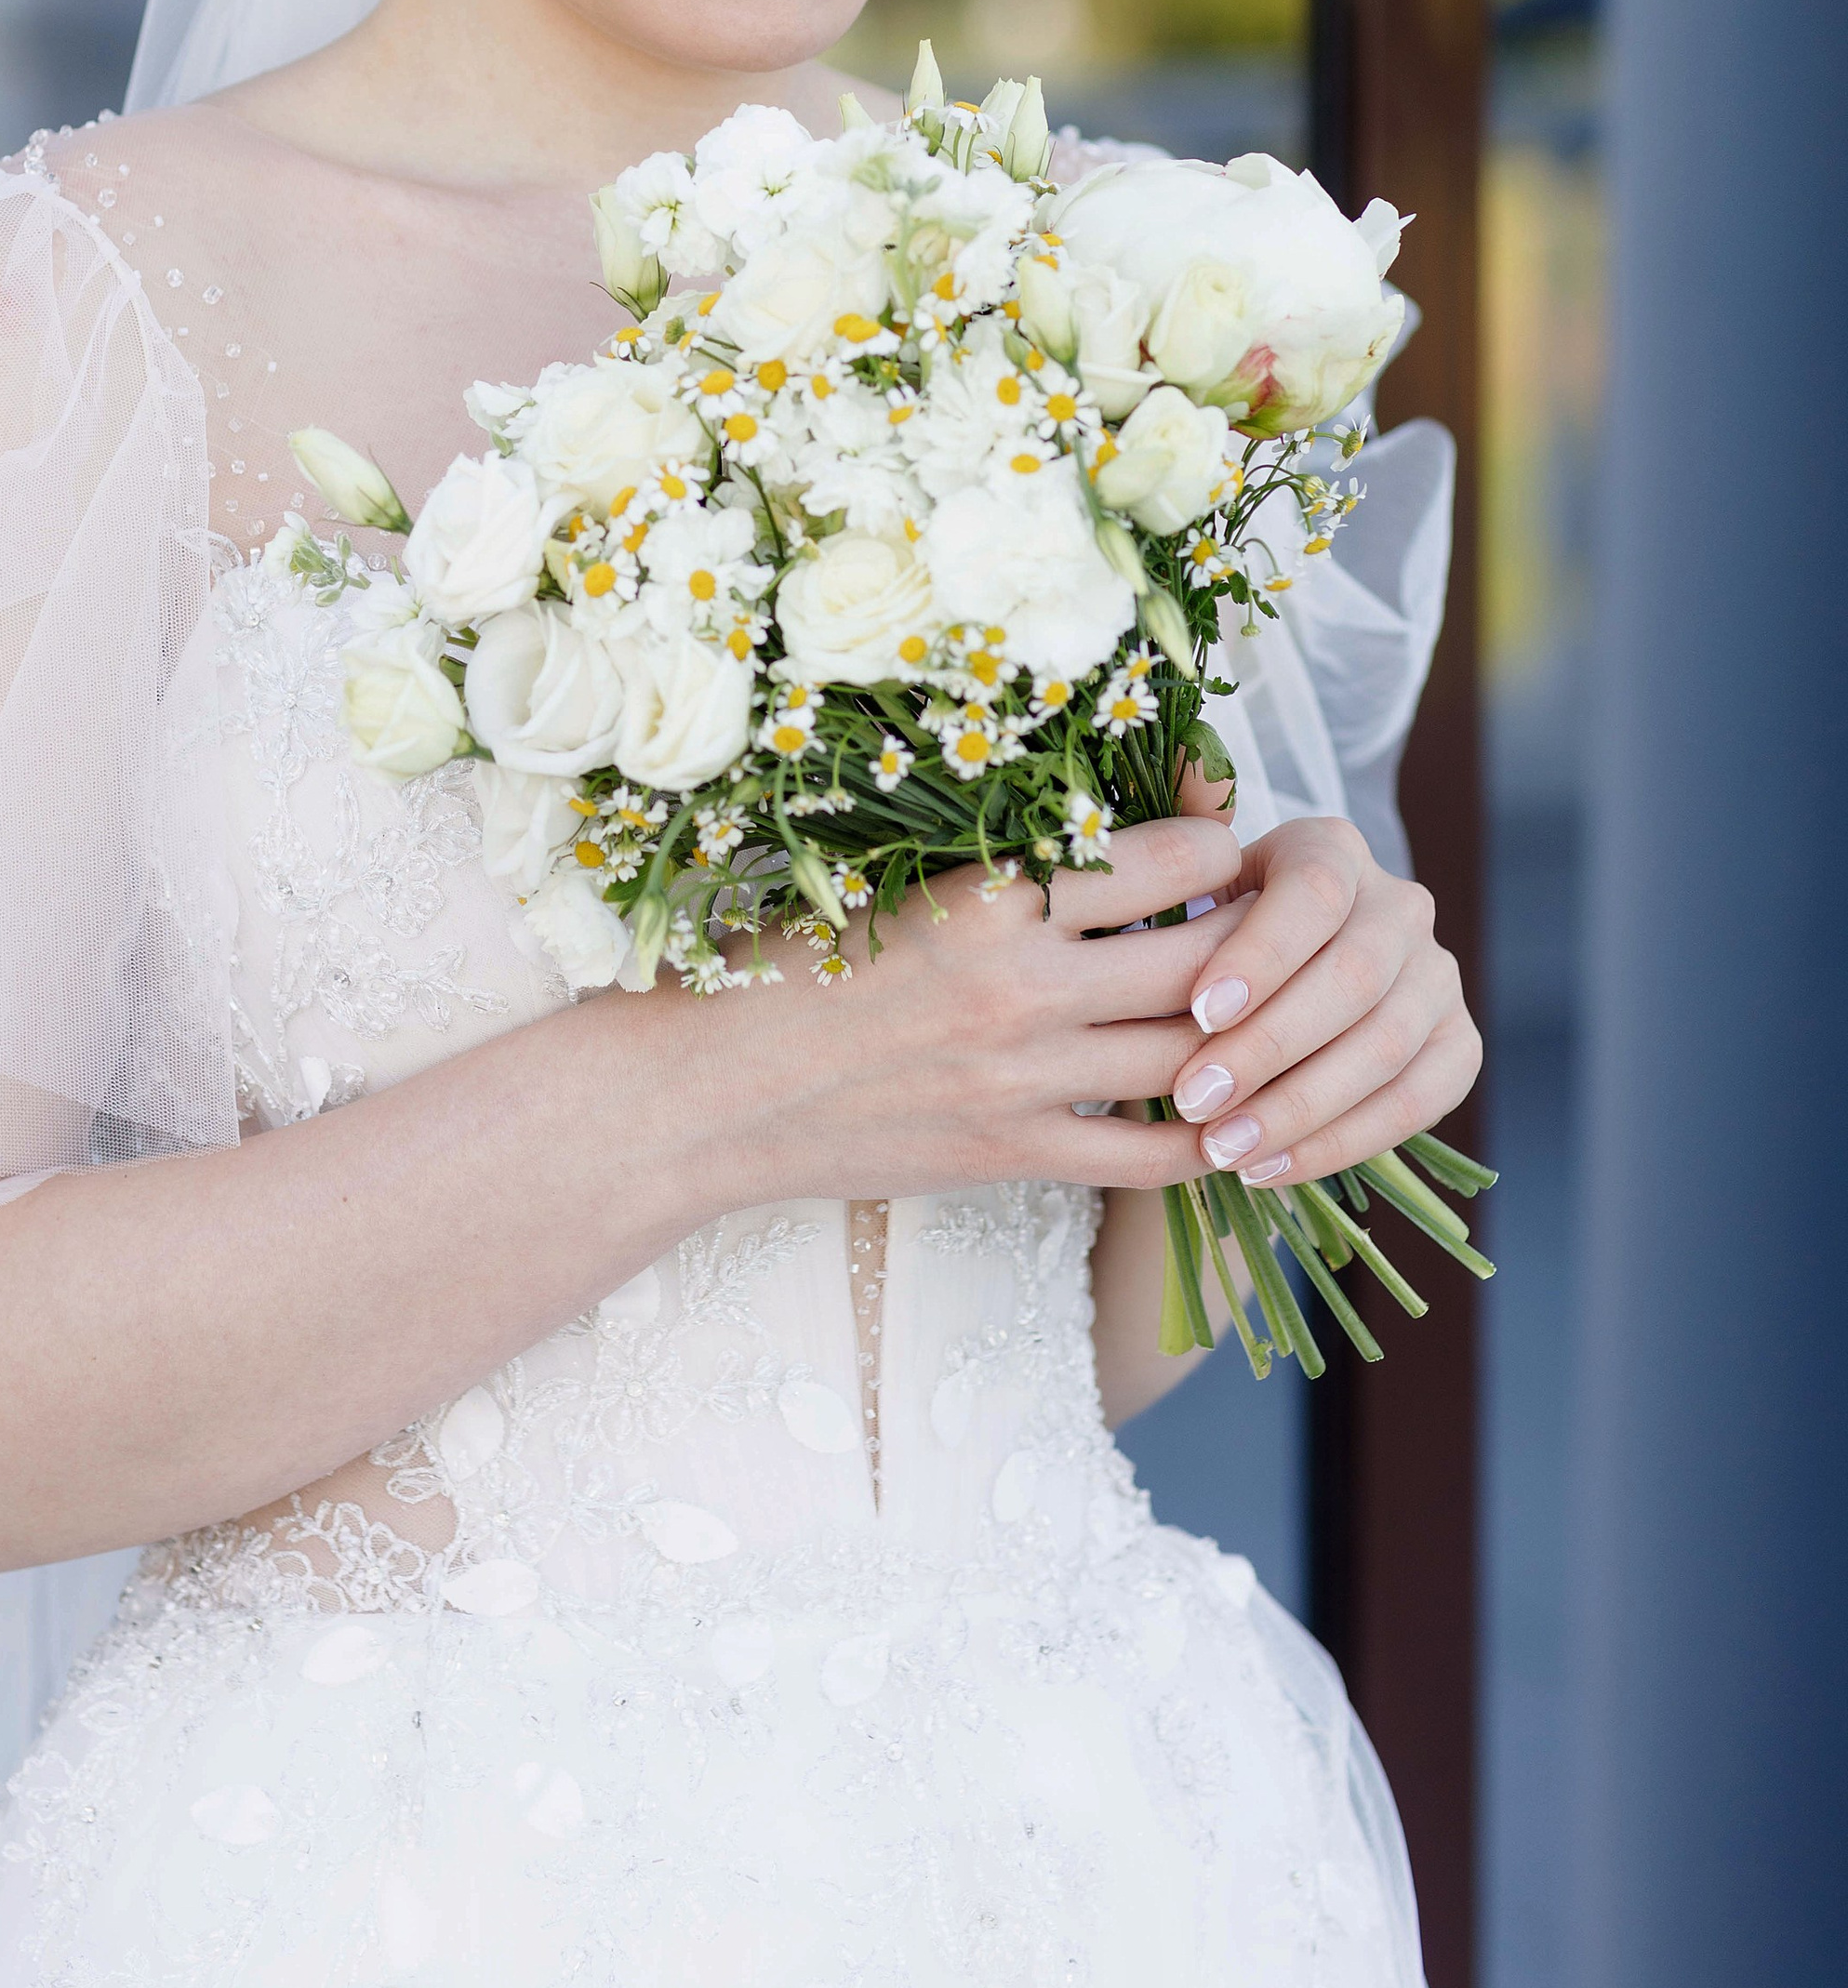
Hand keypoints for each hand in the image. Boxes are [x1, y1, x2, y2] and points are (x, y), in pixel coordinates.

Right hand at [684, 813, 1260, 1204]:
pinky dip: (1206, 1139)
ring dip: (1246, 1035)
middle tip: (1275, 928)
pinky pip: (1149, 1156)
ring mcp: (1022, 1078)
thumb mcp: (895, 882)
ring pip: (1194, 1054)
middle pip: (1205, 957)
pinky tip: (1232, 1119)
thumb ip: (1004, 866)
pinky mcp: (1012, 1154)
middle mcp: (1020, 984)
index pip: (1166, 857)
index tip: (1222, 846)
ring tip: (1266, 1012)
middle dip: (1258, 938)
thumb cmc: (790, 963)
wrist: (712, 1089)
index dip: (1219, 846)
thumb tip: (1116, 831)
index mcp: (989, 893)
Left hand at [1159, 811, 1481, 1188]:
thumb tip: (1147, 960)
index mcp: (1331, 848)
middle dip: (1269, 1048)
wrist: (1259, 997)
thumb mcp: (1181, 909)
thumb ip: (1172, 914)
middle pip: (1354, 974)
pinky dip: (1341, 1142)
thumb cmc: (1201, 944)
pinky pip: (1415, 1103)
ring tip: (1222, 1149)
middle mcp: (1399, 903)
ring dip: (1299, 1108)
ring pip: (1386, 1046)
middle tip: (1194, 1101)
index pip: (1313, 890)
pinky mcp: (1458, 1044)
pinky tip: (1271, 1167)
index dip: (1262, 953)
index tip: (1201, 1011)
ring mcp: (1438, 975)